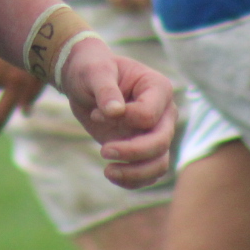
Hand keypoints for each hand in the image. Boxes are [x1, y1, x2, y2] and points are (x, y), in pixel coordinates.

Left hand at [57, 40, 174, 188]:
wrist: (85, 82)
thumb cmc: (92, 69)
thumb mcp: (94, 72)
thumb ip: (105, 89)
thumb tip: (116, 112)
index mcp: (158, 87)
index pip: (149, 115)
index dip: (123, 119)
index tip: (96, 114)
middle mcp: (164, 112)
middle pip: (160, 142)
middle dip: (132, 152)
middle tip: (103, 151)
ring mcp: (157, 132)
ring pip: (160, 163)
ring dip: (135, 173)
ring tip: (108, 171)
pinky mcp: (145, 149)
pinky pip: (149, 173)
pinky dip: (133, 180)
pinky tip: (111, 173)